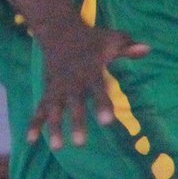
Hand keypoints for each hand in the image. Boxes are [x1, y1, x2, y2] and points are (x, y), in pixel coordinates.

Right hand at [29, 20, 148, 149]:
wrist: (59, 31)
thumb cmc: (91, 39)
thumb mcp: (111, 40)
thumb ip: (127, 48)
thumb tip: (147, 49)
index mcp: (90, 70)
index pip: (98, 89)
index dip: (102, 104)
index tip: (108, 121)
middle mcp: (73, 82)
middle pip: (74, 105)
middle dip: (76, 122)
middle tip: (80, 143)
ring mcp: (58, 87)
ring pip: (54, 109)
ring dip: (55, 127)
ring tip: (57, 147)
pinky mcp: (48, 90)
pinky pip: (39, 109)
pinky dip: (34, 123)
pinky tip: (30, 140)